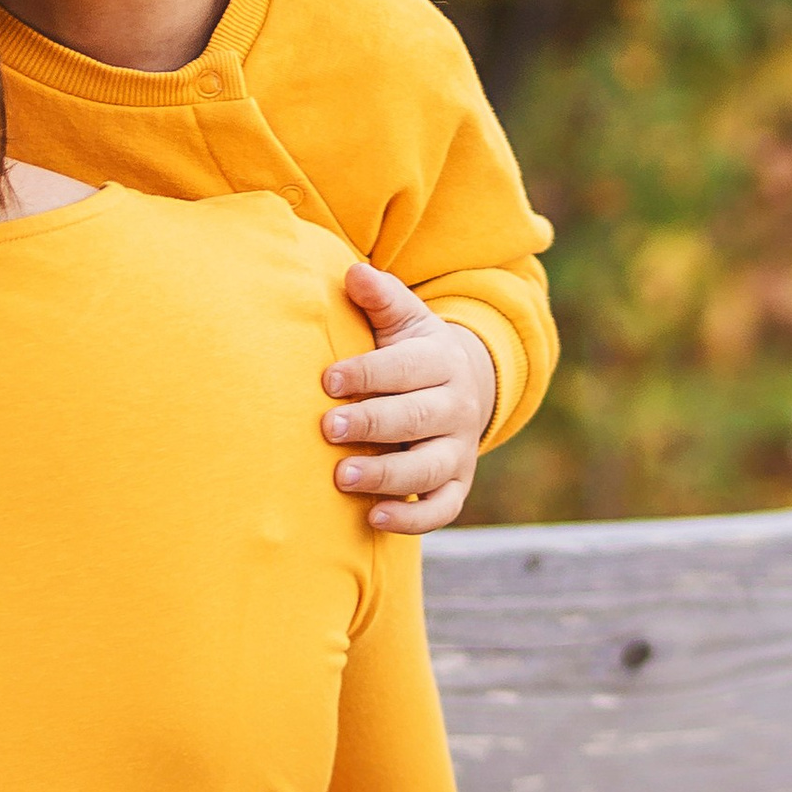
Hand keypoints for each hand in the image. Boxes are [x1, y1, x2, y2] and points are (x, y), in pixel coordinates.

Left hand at [323, 263, 497, 534]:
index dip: (369, 374)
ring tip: (342, 477)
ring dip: (387, 476)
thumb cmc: (412, 353)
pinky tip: (374, 519)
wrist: (464, 387)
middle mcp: (456, 407)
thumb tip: (353, 273)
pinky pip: (442, 508)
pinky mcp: (456, 485)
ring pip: (430, 468)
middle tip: (327, 428)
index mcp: (441, 362)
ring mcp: (458, 450)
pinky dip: (413, 519)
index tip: (328, 381)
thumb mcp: (404, 319)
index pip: (406, 368)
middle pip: (418, 417)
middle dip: (373, 424)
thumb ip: (380, 298)